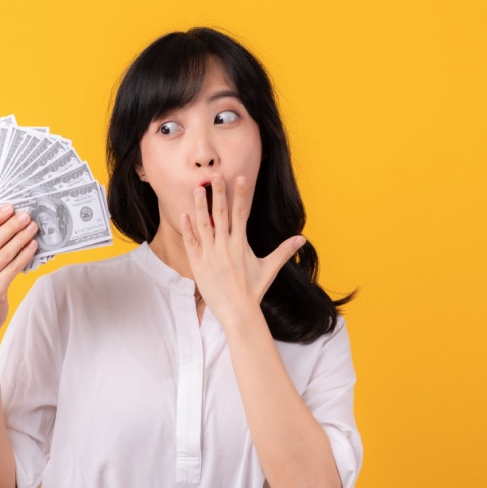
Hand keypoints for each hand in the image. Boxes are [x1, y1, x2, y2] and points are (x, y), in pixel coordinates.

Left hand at [180, 174, 305, 324]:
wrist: (237, 311)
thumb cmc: (253, 290)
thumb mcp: (269, 269)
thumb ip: (284, 251)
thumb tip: (302, 240)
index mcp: (241, 244)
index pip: (241, 213)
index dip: (241, 194)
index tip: (240, 178)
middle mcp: (225, 246)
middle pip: (221, 214)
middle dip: (218, 194)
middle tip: (215, 176)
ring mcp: (210, 254)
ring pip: (204, 225)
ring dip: (200, 206)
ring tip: (197, 189)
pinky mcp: (198, 263)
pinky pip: (191, 242)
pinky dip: (188, 228)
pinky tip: (184, 214)